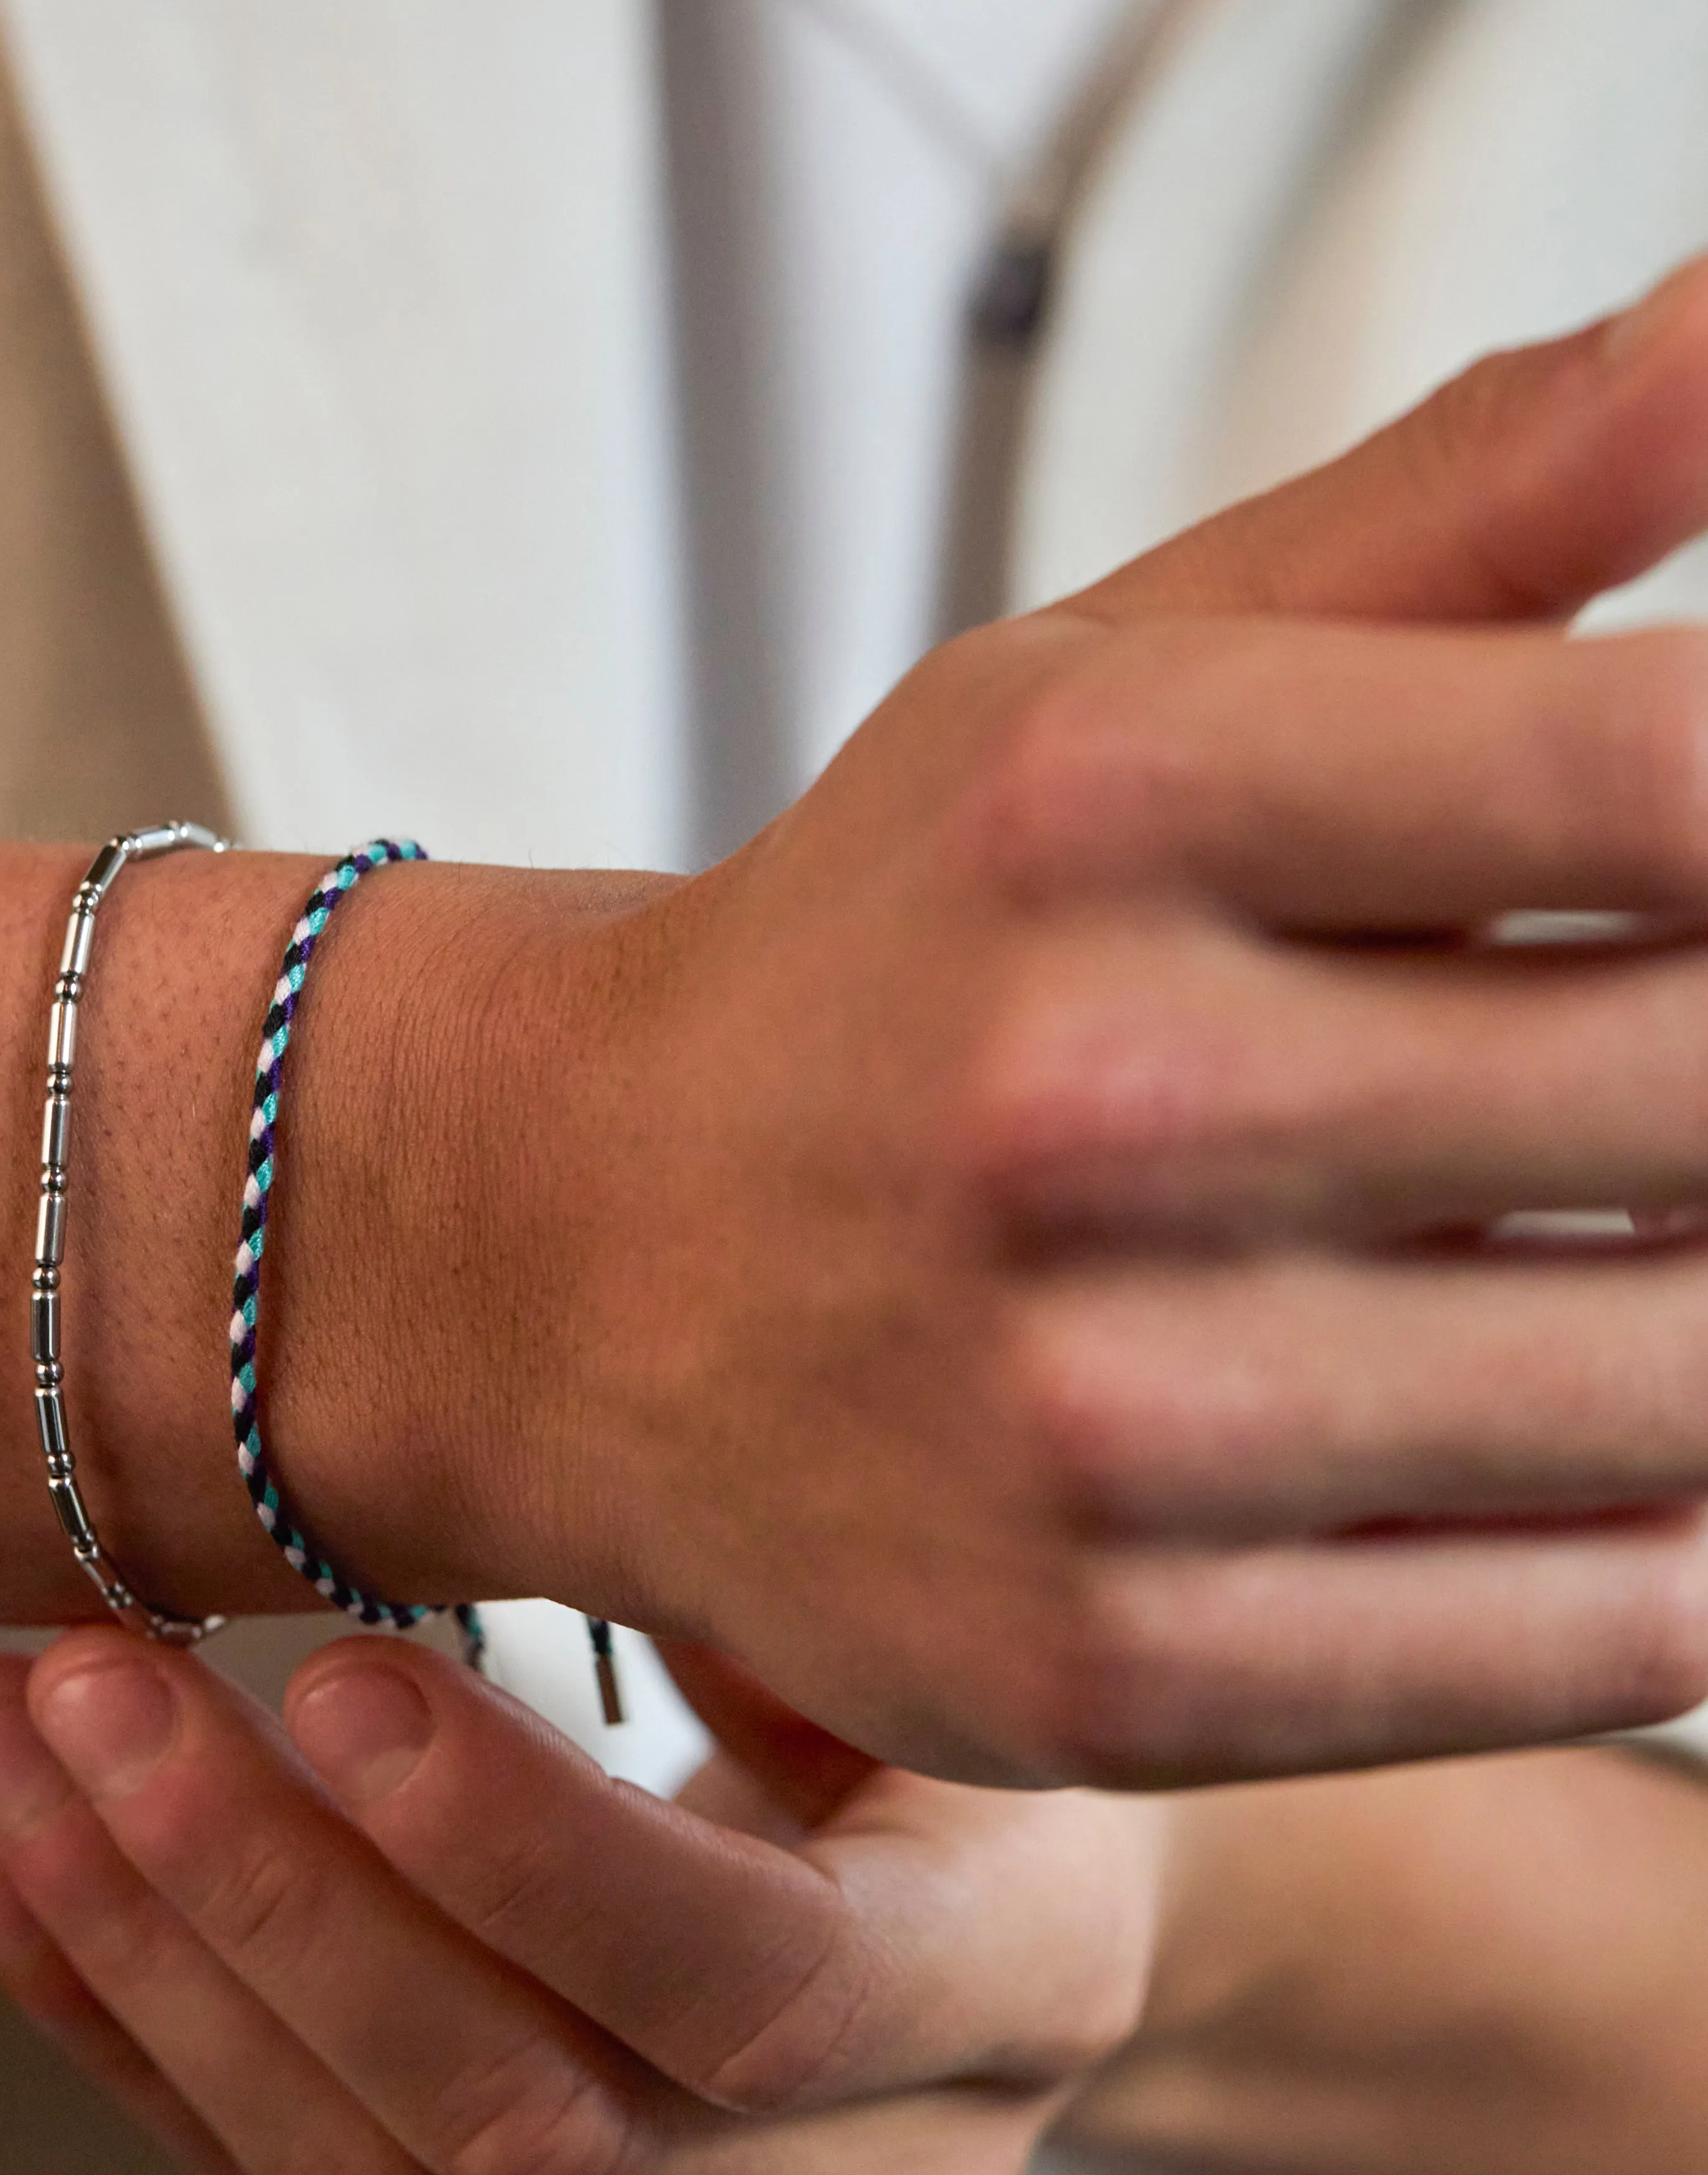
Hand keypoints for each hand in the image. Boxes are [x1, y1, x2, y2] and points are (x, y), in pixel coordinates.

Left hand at [0, 1631, 1165, 2174]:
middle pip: (517, 2118)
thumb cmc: (975, 1685)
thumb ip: (773, 1566)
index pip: (748, 1988)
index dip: (525, 1853)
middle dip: (268, 1900)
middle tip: (88, 1684)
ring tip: (7, 1753)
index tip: (337, 1672)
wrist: (1021, 1890)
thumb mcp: (939, 1600)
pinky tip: (11, 1876)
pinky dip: (136, 2038)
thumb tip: (541, 1436)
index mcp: (1004, 1988)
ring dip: (154, 1965)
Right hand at [270, 265, 1707, 1778]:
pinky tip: (1624, 1429)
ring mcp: (1099, 1421)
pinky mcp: (1119, 1671)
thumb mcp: (1124, 672)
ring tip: (1655, 1218)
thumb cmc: (906, 942)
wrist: (578, 1262)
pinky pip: (1604, 1626)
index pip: (1671, 779)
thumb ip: (1474, 503)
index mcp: (1105, 796)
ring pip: (1703, 1383)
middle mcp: (1089, 1101)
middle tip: (1683, 1062)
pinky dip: (1693, 1537)